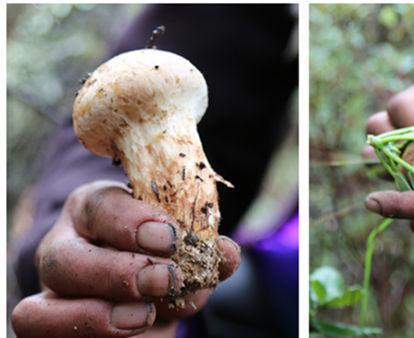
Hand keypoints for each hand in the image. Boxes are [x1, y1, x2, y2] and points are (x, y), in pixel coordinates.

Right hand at [11, 181, 240, 337]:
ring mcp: (53, 296)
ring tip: (145, 317)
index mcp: (93, 211)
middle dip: (117, 273)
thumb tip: (225, 255)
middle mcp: (64, 250)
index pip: (99, 208)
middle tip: (165, 279)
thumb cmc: (159, 249)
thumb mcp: (180, 240)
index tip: (171, 238)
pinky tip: (142, 334)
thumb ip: (203, 248)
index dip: (132, 223)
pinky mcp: (54, 330)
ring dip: (97, 319)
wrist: (142, 279)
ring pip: (39, 313)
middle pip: (62, 261)